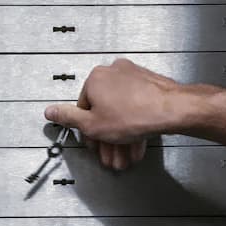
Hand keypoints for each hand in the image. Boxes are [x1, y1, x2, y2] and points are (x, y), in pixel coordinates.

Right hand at [44, 58, 198, 169]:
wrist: (174, 110)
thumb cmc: (136, 116)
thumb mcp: (92, 125)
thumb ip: (68, 118)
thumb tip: (51, 111)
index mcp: (95, 79)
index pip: (84, 108)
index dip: (89, 130)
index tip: (95, 142)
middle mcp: (113, 72)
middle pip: (104, 110)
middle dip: (108, 136)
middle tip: (111, 152)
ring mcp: (133, 76)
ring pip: (121, 110)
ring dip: (122, 134)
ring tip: (125, 152)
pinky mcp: (149, 83)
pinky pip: (136, 105)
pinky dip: (135, 123)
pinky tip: (137, 141)